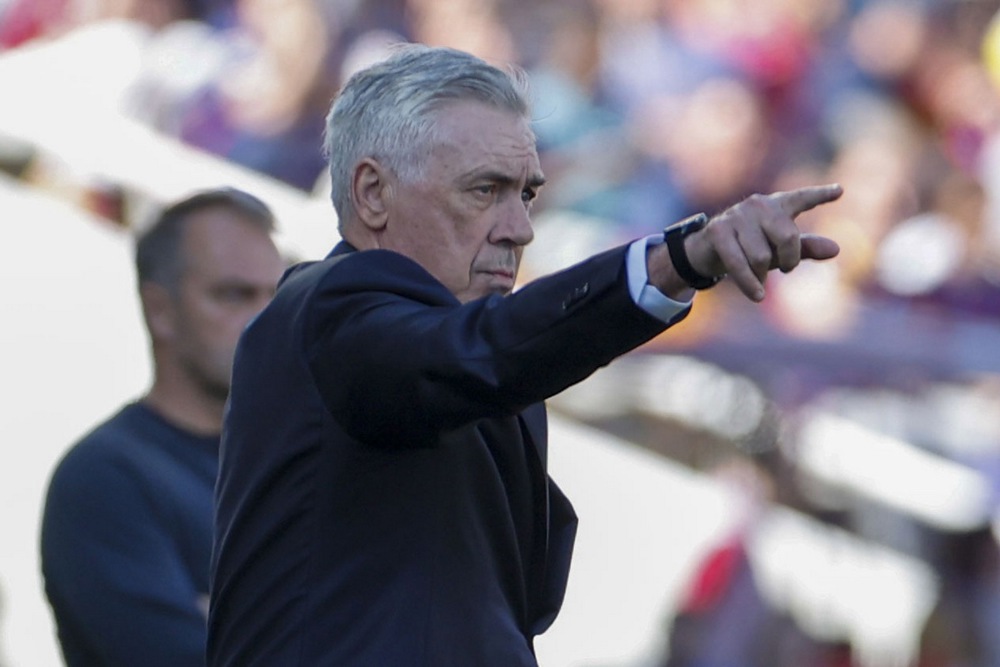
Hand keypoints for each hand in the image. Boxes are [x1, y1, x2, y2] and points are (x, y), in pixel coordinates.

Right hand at [685, 184, 842, 301]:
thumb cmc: (749, 247)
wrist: (706, 250)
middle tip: (786, 269)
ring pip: (761, 256)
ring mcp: (737, 216)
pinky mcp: (718, 230)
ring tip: (760, 279)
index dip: (820, 195)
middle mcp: (758, 204)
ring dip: (762, 275)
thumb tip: (837, 249)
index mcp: (777, 205)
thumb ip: (807, 248)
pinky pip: (738, 263)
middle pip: (787, 237)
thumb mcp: (779, 250)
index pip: (801, 199)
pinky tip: (758, 296)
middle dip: (789, 260)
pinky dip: (749, 283)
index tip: (840, 192)